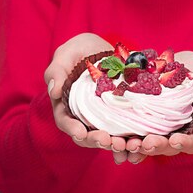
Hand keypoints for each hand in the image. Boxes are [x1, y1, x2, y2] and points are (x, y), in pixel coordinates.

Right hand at [44, 33, 126, 155]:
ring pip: (108, 135)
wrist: (99, 47)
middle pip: (88, 135)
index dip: (73, 129)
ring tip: (127, 145)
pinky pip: (125, 127)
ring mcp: (102, 115)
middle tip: (110, 142)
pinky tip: (139, 139)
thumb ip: (56, 72)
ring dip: (116, 143)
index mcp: (65, 105)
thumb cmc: (77, 51)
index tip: (81, 133)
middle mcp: (83, 115)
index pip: (66, 122)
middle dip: (97, 140)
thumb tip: (54, 92)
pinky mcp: (119, 112)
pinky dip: (131, 136)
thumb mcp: (65, 55)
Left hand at [124, 51, 192, 162]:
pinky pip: (133, 135)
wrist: (170, 60)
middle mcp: (176, 131)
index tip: (174, 140)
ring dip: (138, 148)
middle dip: (156, 147)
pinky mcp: (140, 121)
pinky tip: (115, 140)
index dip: (185, 144)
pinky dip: (125, 140)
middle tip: (145, 143)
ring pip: (148, 144)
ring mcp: (157, 128)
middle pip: (168, 147)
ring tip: (127, 145)